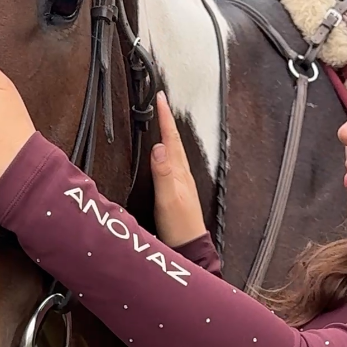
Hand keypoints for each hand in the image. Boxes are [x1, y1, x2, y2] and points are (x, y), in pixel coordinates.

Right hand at [151, 92, 206, 247]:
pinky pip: (171, 163)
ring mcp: (181, 182)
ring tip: (162, 121)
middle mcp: (182, 174)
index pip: (171, 139)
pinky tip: (164, 155)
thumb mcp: (168, 199)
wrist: (188, 248)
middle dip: (167, 120)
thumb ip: (163, 173)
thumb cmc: (179, 227)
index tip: (160, 98)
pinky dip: (167, 151)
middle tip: (161, 102)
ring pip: (174, 151)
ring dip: (168, 134)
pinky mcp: (177, 191)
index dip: (165, 118)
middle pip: (174, 141)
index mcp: (179, 172)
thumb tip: (158, 146)